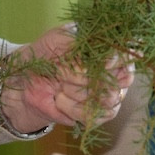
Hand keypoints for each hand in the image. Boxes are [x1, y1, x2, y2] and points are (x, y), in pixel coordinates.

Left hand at [0, 24, 134, 133]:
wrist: (25, 81)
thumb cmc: (45, 53)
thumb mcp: (59, 37)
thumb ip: (83, 39)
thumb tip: (106, 49)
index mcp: (109, 48)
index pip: (128, 55)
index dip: (118, 59)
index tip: (103, 61)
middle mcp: (115, 72)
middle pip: (120, 80)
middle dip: (86, 76)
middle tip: (61, 72)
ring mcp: (109, 95)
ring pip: (108, 99)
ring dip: (78, 92)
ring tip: (59, 86)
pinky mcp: (97, 115)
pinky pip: (95, 116)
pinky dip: (73, 109)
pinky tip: (59, 100)